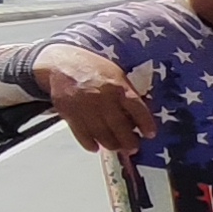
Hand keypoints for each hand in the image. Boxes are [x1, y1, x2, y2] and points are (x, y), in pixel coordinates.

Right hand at [39, 48, 154, 156]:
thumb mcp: (116, 74)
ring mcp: (85, 108)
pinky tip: (96, 147)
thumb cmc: (93, 68)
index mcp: (118, 86)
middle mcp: (103, 99)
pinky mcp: (70, 115)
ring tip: (118, 147)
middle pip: (120, 126)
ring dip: (112, 145)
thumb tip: (138, 116)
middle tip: (133, 147)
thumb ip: (127, 93)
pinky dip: (90, 144)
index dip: (146, 124)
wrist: (62, 64)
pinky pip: (82, 136)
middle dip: (129, 141)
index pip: (137, 108)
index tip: (150, 134)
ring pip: (102, 135)